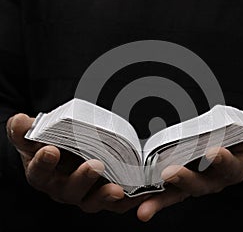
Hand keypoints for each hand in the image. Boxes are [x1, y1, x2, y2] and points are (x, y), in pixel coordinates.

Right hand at [6, 113, 147, 212]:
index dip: (43, 163)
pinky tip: (141, 194)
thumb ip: (25, 130)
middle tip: (95, 165)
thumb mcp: (34, 136)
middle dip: (82, 179)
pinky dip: (128, 200)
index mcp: (43, 174)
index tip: (50, 150)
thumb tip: (19, 121)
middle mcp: (63, 188)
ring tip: (118, 189)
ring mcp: (84, 194)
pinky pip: (116, 203)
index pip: (39, 172)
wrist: (67, 152)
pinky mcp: (103, 195)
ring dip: (106, 196)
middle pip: (70, 190)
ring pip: (94, 201)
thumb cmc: (50, 144)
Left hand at [136, 115, 242, 221]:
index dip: (223, 161)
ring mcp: (192, 184)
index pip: (229, 167)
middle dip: (186, 179)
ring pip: (176, 194)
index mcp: (231, 170)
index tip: (216, 152)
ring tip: (144, 207)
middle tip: (171, 173)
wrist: (231, 157)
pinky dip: (151, 200)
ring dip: (160, 199)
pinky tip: (136, 206)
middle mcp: (211, 181)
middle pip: (198, 184)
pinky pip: (163, 194)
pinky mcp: (177, 185)